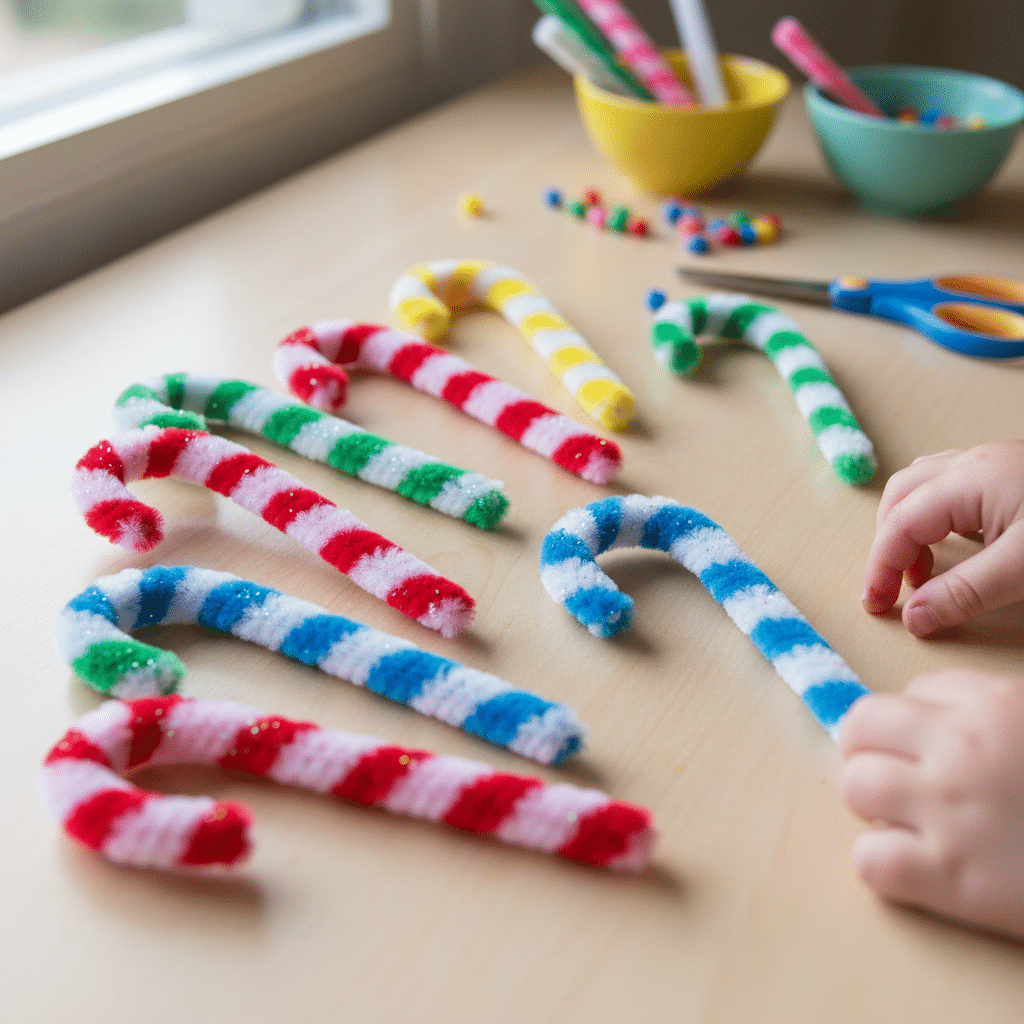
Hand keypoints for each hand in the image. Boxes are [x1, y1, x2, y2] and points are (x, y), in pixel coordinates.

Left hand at [840, 670, 1023, 939]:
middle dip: (872, 752)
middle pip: (860, 728)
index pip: (905, 696)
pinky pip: (871, 861)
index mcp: (992, 708)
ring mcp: (952, 814)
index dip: (909, 725)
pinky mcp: (956, 882)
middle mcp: (961, 751)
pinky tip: (915, 869)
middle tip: (900, 781)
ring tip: (908, 823)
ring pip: (856, 787)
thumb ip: (992, 704)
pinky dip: (882, 865)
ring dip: (873, 805)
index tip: (926, 749)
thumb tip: (926, 705)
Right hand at [862, 441, 1023, 635]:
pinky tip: (957, 543)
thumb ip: (966, 593)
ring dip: (911, 527)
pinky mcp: (1012, 473)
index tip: (878, 605)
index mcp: (969, 479)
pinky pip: (954, 488)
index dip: (881, 567)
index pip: (901, 524)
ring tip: (923, 568)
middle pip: (902, 496)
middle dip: (889, 544)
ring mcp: (995, 464)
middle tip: (896, 588)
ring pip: (925, 487)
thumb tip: (913, 618)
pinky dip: (938, 517)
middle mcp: (975, 462)